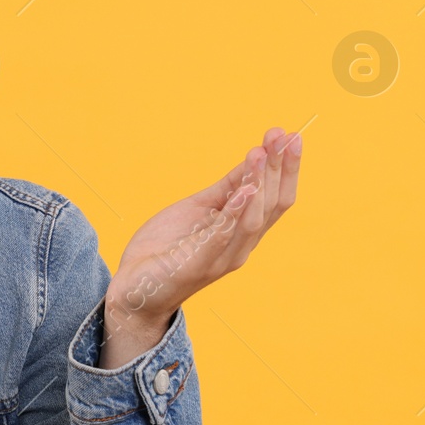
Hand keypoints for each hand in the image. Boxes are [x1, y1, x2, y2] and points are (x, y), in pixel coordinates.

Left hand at [104, 126, 301, 352]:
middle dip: (278, 168)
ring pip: (253, 220)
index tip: (290, 135)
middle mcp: (240, 246)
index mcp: (241, 232)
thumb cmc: (166, 249)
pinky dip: (235, 214)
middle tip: (281, 136)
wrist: (134, 288)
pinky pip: (222, 238)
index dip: (285, 167)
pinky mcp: (199, 266)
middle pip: (272, 205)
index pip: (276, 198)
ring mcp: (222, 258)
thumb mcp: (198, 208)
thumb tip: (254, 157)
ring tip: (260, 154)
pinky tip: (244, 191)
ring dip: (259, 184)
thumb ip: (226, 189)